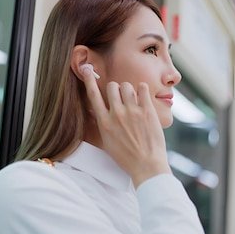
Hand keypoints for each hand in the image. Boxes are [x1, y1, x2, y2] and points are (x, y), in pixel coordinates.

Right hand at [79, 64, 170, 186]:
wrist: (146, 166)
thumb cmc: (127, 157)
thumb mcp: (107, 141)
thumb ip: (102, 124)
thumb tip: (96, 111)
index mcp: (104, 122)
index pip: (93, 95)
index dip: (89, 79)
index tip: (87, 68)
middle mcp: (116, 114)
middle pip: (112, 86)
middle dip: (117, 89)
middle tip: (123, 97)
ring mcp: (132, 112)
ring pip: (127, 86)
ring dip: (130, 90)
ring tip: (134, 100)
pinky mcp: (147, 111)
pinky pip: (143, 88)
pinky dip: (143, 90)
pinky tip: (143, 97)